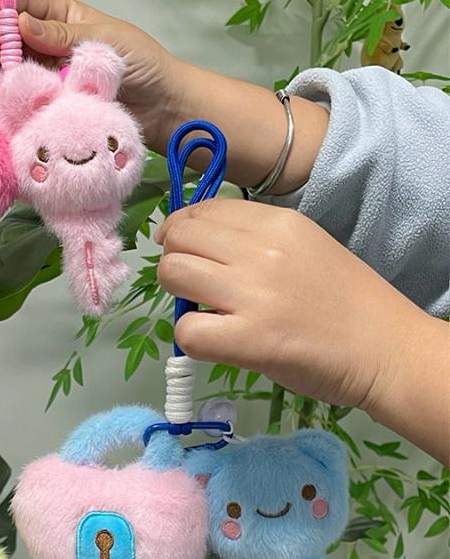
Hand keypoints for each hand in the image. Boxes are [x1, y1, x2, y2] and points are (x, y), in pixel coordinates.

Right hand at [0, 0, 328, 190]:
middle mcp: (51, 48)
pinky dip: (5, 100)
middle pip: (9, 38)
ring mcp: (49, 80)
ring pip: (9, 71)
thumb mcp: (103, 39)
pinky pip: (21, 102)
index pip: (25, 6)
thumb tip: (20, 23)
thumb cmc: (144, 67)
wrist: (164, 111)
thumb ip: (61, 35)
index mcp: (65, 20)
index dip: (3, 7)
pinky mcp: (50, 110)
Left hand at [156, 199, 448, 461]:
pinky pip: (187, 330)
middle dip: (173, 259)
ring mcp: (253, 293)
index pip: (202, 210)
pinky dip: (191, 339)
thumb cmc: (344, 299)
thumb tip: (194, 243)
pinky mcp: (250, 339)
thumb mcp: (302, 245)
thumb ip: (252, 239)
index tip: (182, 249)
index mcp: (276, 223)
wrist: (386, 349)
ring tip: (203, 311)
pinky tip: (216, 342)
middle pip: (179, 236)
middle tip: (192, 284)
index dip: (179, 229)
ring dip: (176, 294)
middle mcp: (261, 250)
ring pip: (173, 273)